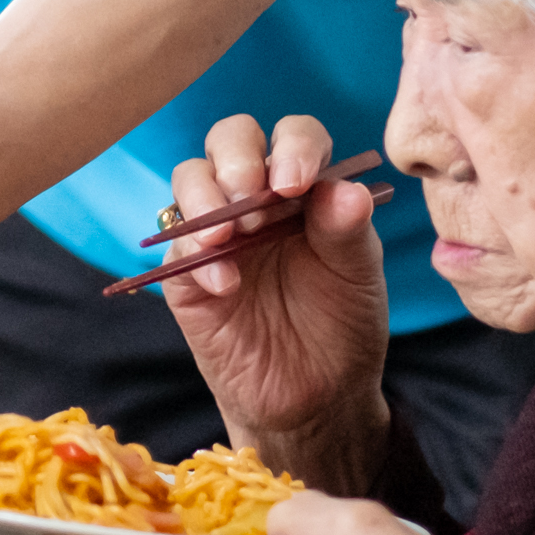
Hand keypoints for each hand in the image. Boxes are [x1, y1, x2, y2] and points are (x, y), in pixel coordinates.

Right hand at [157, 114, 391, 481]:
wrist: (316, 398)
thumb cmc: (343, 326)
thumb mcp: (359, 279)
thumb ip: (349, 231)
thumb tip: (348, 188)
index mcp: (305, 187)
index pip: (294, 136)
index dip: (294, 146)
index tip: (297, 183)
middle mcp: (257, 196)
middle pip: (230, 139)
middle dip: (237, 157)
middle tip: (251, 192)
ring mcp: (217, 230)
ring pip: (191, 177)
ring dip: (207, 196)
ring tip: (233, 233)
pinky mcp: (186, 271)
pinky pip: (176, 244)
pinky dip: (198, 257)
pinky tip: (225, 283)